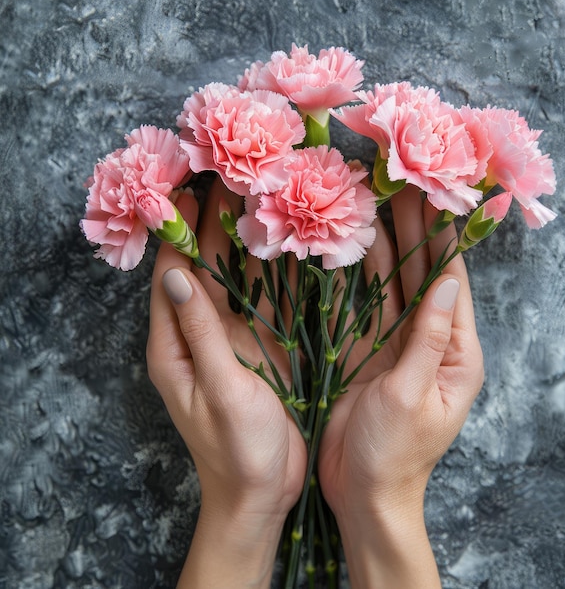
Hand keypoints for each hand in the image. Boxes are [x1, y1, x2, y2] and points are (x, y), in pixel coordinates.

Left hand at [146, 182, 306, 587]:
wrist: (263, 492)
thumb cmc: (237, 448)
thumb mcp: (219, 387)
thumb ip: (199, 330)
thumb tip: (175, 272)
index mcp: (174, 345)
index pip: (169, 275)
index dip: (177, 231)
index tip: (190, 188)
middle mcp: (198, 335)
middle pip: (203, 269)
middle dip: (213, 225)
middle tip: (230, 179)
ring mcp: (231, 340)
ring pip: (236, 280)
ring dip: (245, 242)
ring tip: (260, 197)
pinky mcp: (259, 348)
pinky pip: (264, 302)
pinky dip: (273, 272)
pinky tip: (288, 244)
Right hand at [318, 185, 483, 587]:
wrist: (362, 494)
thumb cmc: (394, 455)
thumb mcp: (411, 395)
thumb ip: (428, 338)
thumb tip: (448, 282)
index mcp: (456, 356)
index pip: (453, 286)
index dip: (444, 241)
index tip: (435, 197)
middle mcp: (430, 344)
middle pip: (423, 278)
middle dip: (414, 232)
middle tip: (403, 185)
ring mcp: (396, 346)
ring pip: (392, 286)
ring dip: (387, 246)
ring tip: (379, 202)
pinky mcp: (366, 352)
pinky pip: (365, 306)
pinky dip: (359, 276)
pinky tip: (354, 246)